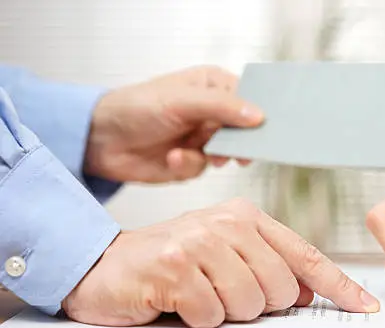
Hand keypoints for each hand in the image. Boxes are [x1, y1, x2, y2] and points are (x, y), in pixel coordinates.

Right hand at [62, 198, 379, 327]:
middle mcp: (226, 223)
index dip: (337, 285)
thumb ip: (267, 266)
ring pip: (249, 304)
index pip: (304, 255)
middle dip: (257, 303)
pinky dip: (197, 318)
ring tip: (198, 292)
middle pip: (280, 288)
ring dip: (224, 311)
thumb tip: (305, 291)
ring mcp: (199, 243)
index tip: (364, 306)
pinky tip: (178, 300)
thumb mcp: (225, 254)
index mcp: (245, 216)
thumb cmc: (173, 260)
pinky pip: (212, 316)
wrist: (108, 264)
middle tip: (222, 291)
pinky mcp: (175, 269)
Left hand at [84, 66, 261, 182]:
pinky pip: (204, 168)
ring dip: (209, 155)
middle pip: (245, 130)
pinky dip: (189, 165)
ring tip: (189, 150)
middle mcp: (212, 112)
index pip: (249, 98)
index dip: (260, 112)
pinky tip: (171, 157)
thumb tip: (259, 116)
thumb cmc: (136, 107)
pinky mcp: (192, 162)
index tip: (269, 127)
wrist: (100, 140)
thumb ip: (222, 107)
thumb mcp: (182, 101)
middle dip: (239, 142)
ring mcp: (203, 138)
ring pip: (228, 153)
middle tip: (240, 152)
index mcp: (213, 86)